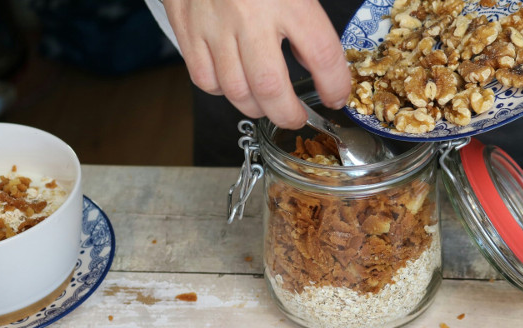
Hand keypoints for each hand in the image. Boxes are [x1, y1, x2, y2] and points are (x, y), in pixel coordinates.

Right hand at [163, 0, 351, 128]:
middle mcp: (249, 14)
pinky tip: (235, 82)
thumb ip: (309, 19)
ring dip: (257, 108)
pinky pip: (205, 79)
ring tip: (268, 105)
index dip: (334, 86)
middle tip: (298, 118)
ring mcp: (214, 24)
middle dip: (289, 114)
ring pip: (237, 91)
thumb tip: (314, 62)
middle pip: (271, 88)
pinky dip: (223, 90)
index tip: (336, 97)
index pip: (321, 54)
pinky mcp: (186, 28)